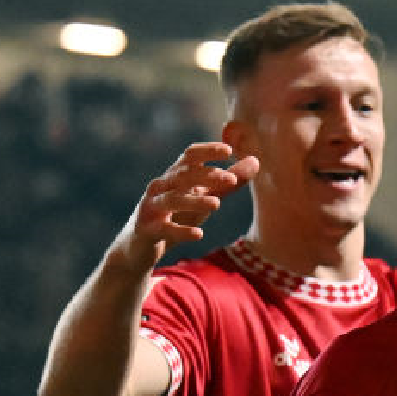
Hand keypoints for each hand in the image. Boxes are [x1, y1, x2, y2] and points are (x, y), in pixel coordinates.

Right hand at [118, 142, 258, 269]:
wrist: (140, 245)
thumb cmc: (177, 215)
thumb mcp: (204, 196)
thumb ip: (228, 182)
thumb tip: (255, 160)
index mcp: (175, 176)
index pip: (189, 156)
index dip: (207, 151)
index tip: (229, 150)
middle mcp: (161, 187)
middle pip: (182, 175)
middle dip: (206, 175)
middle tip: (231, 180)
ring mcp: (151, 207)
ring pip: (172, 200)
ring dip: (194, 201)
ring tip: (217, 204)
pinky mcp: (147, 229)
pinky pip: (164, 228)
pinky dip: (181, 231)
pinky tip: (199, 234)